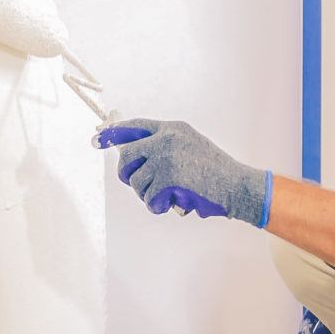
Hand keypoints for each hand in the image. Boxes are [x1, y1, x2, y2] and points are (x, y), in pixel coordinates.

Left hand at [94, 118, 272, 226]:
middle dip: (128, 175)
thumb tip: (134, 159)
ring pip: (136, 182)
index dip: (113, 133)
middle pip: (127, 156)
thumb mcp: (190, 148)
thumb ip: (165, 148)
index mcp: (172, 129)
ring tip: (170, 196)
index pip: (134, 127)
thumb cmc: (216, 173)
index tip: (96, 139)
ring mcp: (165, 158)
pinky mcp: (167, 178)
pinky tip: (175, 203)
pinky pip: (149, 199)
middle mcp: (166, 139)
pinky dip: (159, 206)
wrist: (237, 186)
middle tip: (142, 187)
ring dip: (149, 195)